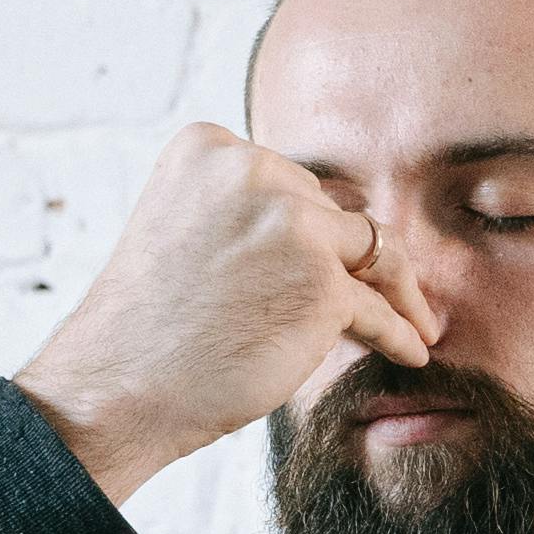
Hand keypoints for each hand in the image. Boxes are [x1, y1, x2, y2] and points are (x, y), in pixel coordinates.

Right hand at [13, 123, 431, 504]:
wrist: (118, 385)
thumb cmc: (149, 324)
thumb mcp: (185, 230)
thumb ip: (244, 214)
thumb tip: (335, 231)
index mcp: (208, 147)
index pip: (287, 182)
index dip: (308, 229)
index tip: (319, 263)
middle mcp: (252, 171)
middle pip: (331, 213)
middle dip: (344, 259)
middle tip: (376, 297)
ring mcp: (293, 226)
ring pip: (371, 250)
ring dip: (397, 288)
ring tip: (416, 319)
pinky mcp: (323, 285)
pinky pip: (378, 307)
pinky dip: (399, 329)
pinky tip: (410, 347)